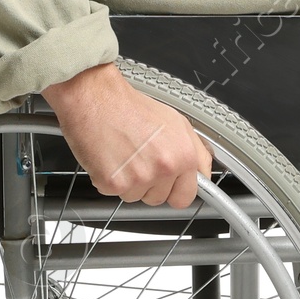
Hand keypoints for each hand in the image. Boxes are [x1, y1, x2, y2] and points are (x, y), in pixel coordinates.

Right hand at [40, 61, 212, 207]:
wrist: (96, 98)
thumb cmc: (131, 107)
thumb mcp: (177, 123)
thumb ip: (196, 152)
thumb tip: (203, 174)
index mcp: (183, 155)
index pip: (185, 197)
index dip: (175, 191)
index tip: (168, 184)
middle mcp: (164, 168)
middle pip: (158, 199)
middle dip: (149, 185)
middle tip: (139, 159)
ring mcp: (138, 178)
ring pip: (135, 197)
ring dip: (128, 182)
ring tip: (123, 154)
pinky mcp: (113, 183)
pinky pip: (113, 194)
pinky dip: (108, 179)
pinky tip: (110, 157)